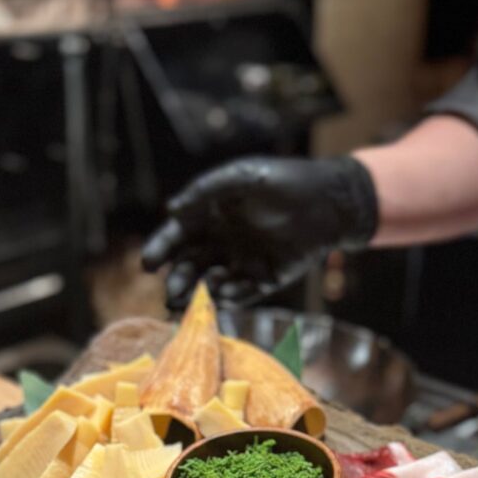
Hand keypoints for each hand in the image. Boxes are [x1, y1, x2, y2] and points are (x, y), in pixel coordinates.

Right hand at [142, 155, 377, 308]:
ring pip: (212, 284)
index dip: (161, 250)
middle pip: (190, 267)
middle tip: (171, 294)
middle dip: (178, 281)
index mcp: (211, 217)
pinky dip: (231, 297)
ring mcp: (242, 263)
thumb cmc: (284, 181)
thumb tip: (171, 210)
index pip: (177, 237)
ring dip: (200, 294)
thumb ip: (206, 190)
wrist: (328, 201)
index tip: (148, 265)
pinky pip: (243, 293)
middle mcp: (222, 242)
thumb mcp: (242, 177)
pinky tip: (225, 294)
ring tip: (192, 300)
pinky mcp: (265, 280)